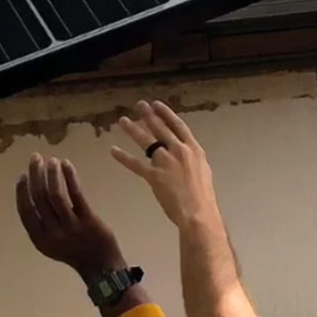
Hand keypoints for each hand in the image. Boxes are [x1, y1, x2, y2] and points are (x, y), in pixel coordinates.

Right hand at [16, 154, 126, 276]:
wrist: (101, 266)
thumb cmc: (74, 251)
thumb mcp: (50, 244)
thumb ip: (41, 224)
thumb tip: (32, 194)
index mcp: (39, 239)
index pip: (25, 211)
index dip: (21, 191)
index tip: (23, 174)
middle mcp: (53, 233)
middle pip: (39, 198)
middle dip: (36, 175)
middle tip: (36, 158)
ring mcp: (71, 227)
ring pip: (56, 195)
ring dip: (51, 174)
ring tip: (52, 160)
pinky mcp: (88, 221)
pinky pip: (76, 195)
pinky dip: (69, 177)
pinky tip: (66, 165)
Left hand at [110, 101, 220, 232]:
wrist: (198, 212)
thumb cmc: (203, 197)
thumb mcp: (202, 171)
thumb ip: (190, 160)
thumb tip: (184, 155)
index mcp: (193, 150)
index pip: (178, 126)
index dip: (166, 114)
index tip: (157, 105)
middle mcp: (178, 151)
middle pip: (160, 129)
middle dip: (148, 115)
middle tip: (139, 105)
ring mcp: (165, 162)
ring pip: (146, 141)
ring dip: (133, 129)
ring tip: (123, 120)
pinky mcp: (153, 175)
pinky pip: (135, 164)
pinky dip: (122, 157)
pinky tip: (113, 150)